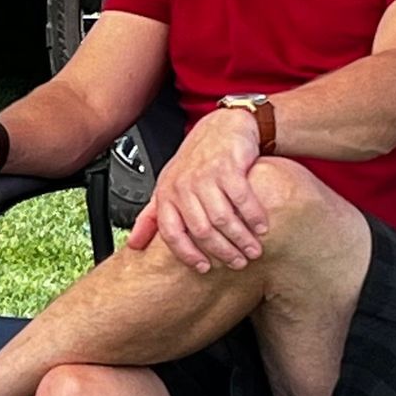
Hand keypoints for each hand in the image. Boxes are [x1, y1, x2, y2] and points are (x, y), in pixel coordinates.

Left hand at [126, 107, 267, 271]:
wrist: (223, 127)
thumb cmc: (196, 161)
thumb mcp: (168, 186)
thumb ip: (152, 216)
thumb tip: (134, 245)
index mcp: (166, 195)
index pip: (171, 233)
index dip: (188, 254)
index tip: (204, 268)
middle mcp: (183, 186)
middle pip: (202, 230)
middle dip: (222, 252)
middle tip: (238, 263)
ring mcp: (205, 176)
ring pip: (223, 218)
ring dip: (241, 239)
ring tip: (253, 250)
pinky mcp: (229, 167)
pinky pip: (243, 200)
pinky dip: (254, 217)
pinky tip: (262, 228)